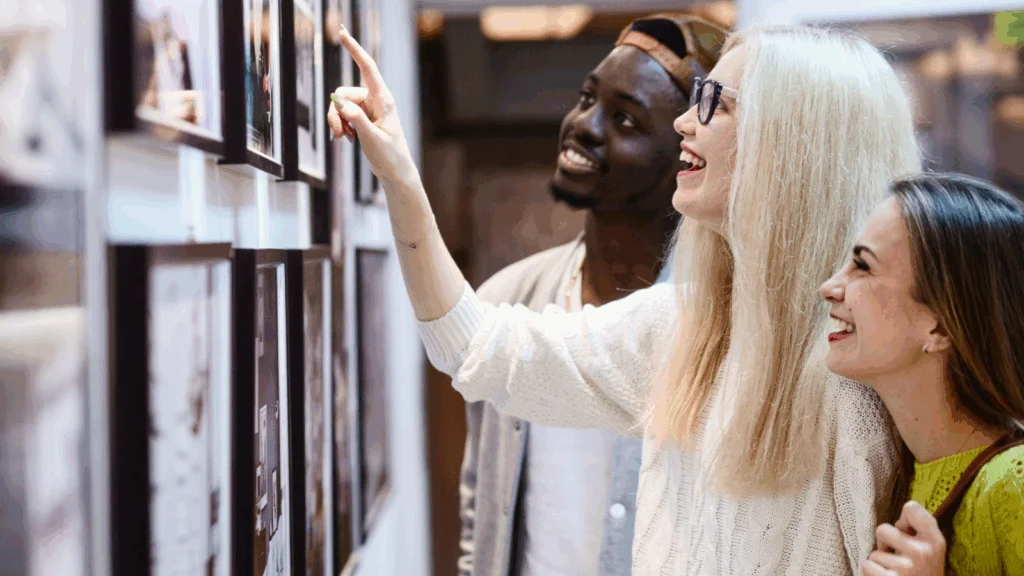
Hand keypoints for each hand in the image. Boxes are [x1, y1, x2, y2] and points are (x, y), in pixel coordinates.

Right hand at [327, 27, 415, 186]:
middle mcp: (375, 100)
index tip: (342, 32)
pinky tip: (345, 139)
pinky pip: (343, 114)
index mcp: (383, 100)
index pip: (367, 68)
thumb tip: (338, 102)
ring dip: (336, 121)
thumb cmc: (390, 156)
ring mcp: (369, 108)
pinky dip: (340, 125)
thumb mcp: (372, 138)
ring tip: (341, 138)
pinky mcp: (363, 118)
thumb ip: (355, 119)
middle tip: (338, 133)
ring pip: (340, 105)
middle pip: (344, 93)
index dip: (354, 49)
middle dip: (335, 112)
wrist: (396, 172)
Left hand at [861, 501, 945, 575]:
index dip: (903, 519)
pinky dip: (872, 574)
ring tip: (895, 574)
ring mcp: (906, 566)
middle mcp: (922, 552)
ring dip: (880, 564)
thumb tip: (899, 520)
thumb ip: (919, 530)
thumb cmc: (924, 573)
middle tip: (897, 558)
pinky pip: (867, 565)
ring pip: (874, 552)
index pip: (912, 508)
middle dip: (884, 544)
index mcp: (935, 541)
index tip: (906, 531)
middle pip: (882, 529)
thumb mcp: (931, 551)